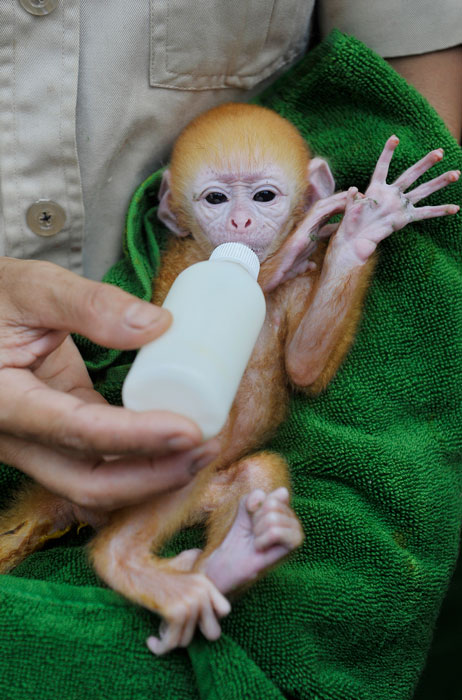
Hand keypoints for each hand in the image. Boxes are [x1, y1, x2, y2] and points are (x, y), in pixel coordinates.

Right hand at [0, 258, 217, 509]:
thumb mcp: (32, 287)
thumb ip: (91, 303)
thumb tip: (159, 326)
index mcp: (2, 400)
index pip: (76, 431)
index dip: (136, 437)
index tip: (190, 431)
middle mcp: (15, 436)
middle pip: (87, 482)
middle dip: (153, 476)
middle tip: (206, 447)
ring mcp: (37, 443)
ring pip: (95, 484)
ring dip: (151, 477)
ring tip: (202, 449)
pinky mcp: (59, 435)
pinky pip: (99, 465)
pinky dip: (139, 464)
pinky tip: (175, 447)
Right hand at [259, 191, 346, 292]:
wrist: (273, 273)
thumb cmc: (284, 270)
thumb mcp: (300, 265)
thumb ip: (306, 263)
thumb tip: (311, 265)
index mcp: (308, 234)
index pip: (326, 220)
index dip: (340, 214)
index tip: (355, 211)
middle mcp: (307, 227)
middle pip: (327, 209)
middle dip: (343, 202)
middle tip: (361, 197)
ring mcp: (305, 225)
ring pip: (325, 206)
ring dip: (340, 199)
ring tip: (356, 194)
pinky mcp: (304, 227)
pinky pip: (321, 212)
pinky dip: (333, 205)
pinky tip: (345, 201)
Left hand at [333, 136, 459, 265]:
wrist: (355, 240)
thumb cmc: (350, 223)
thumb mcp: (349, 208)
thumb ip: (353, 198)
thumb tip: (355, 189)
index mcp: (376, 188)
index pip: (382, 167)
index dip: (388, 153)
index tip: (394, 138)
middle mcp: (392, 194)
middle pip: (410, 174)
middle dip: (425, 163)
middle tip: (440, 151)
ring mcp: (400, 205)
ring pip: (423, 190)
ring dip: (439, 182)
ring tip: (456, 173)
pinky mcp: (405, 218)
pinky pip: (425, 213)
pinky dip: (439, 211)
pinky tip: (455, 208)